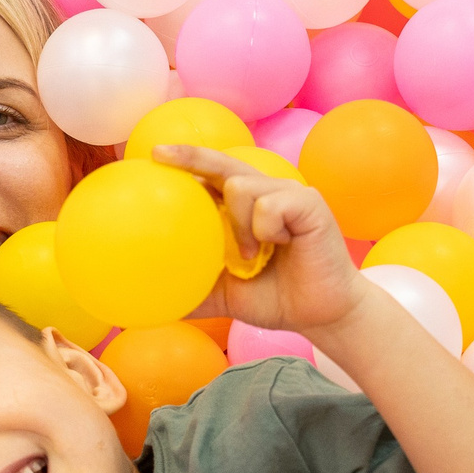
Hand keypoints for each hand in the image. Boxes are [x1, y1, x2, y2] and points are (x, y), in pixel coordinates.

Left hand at [152, 145, 366, 335]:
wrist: (320, 315)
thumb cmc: (277, 298)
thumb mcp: (225, 294)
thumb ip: (195, 289)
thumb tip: (153, 301)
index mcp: (245, 208)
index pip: (211, 177)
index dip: (186, 163)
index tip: (154, 157)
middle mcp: (265, 192)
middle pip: (223, 163)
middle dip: (191, 157)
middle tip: (160, 157)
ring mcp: (288, 194)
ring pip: (240, 185)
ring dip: (238, 227)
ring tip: (251, 257)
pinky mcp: (308, 202)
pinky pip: (269, 205)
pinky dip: (265, 229)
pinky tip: (280, 246)